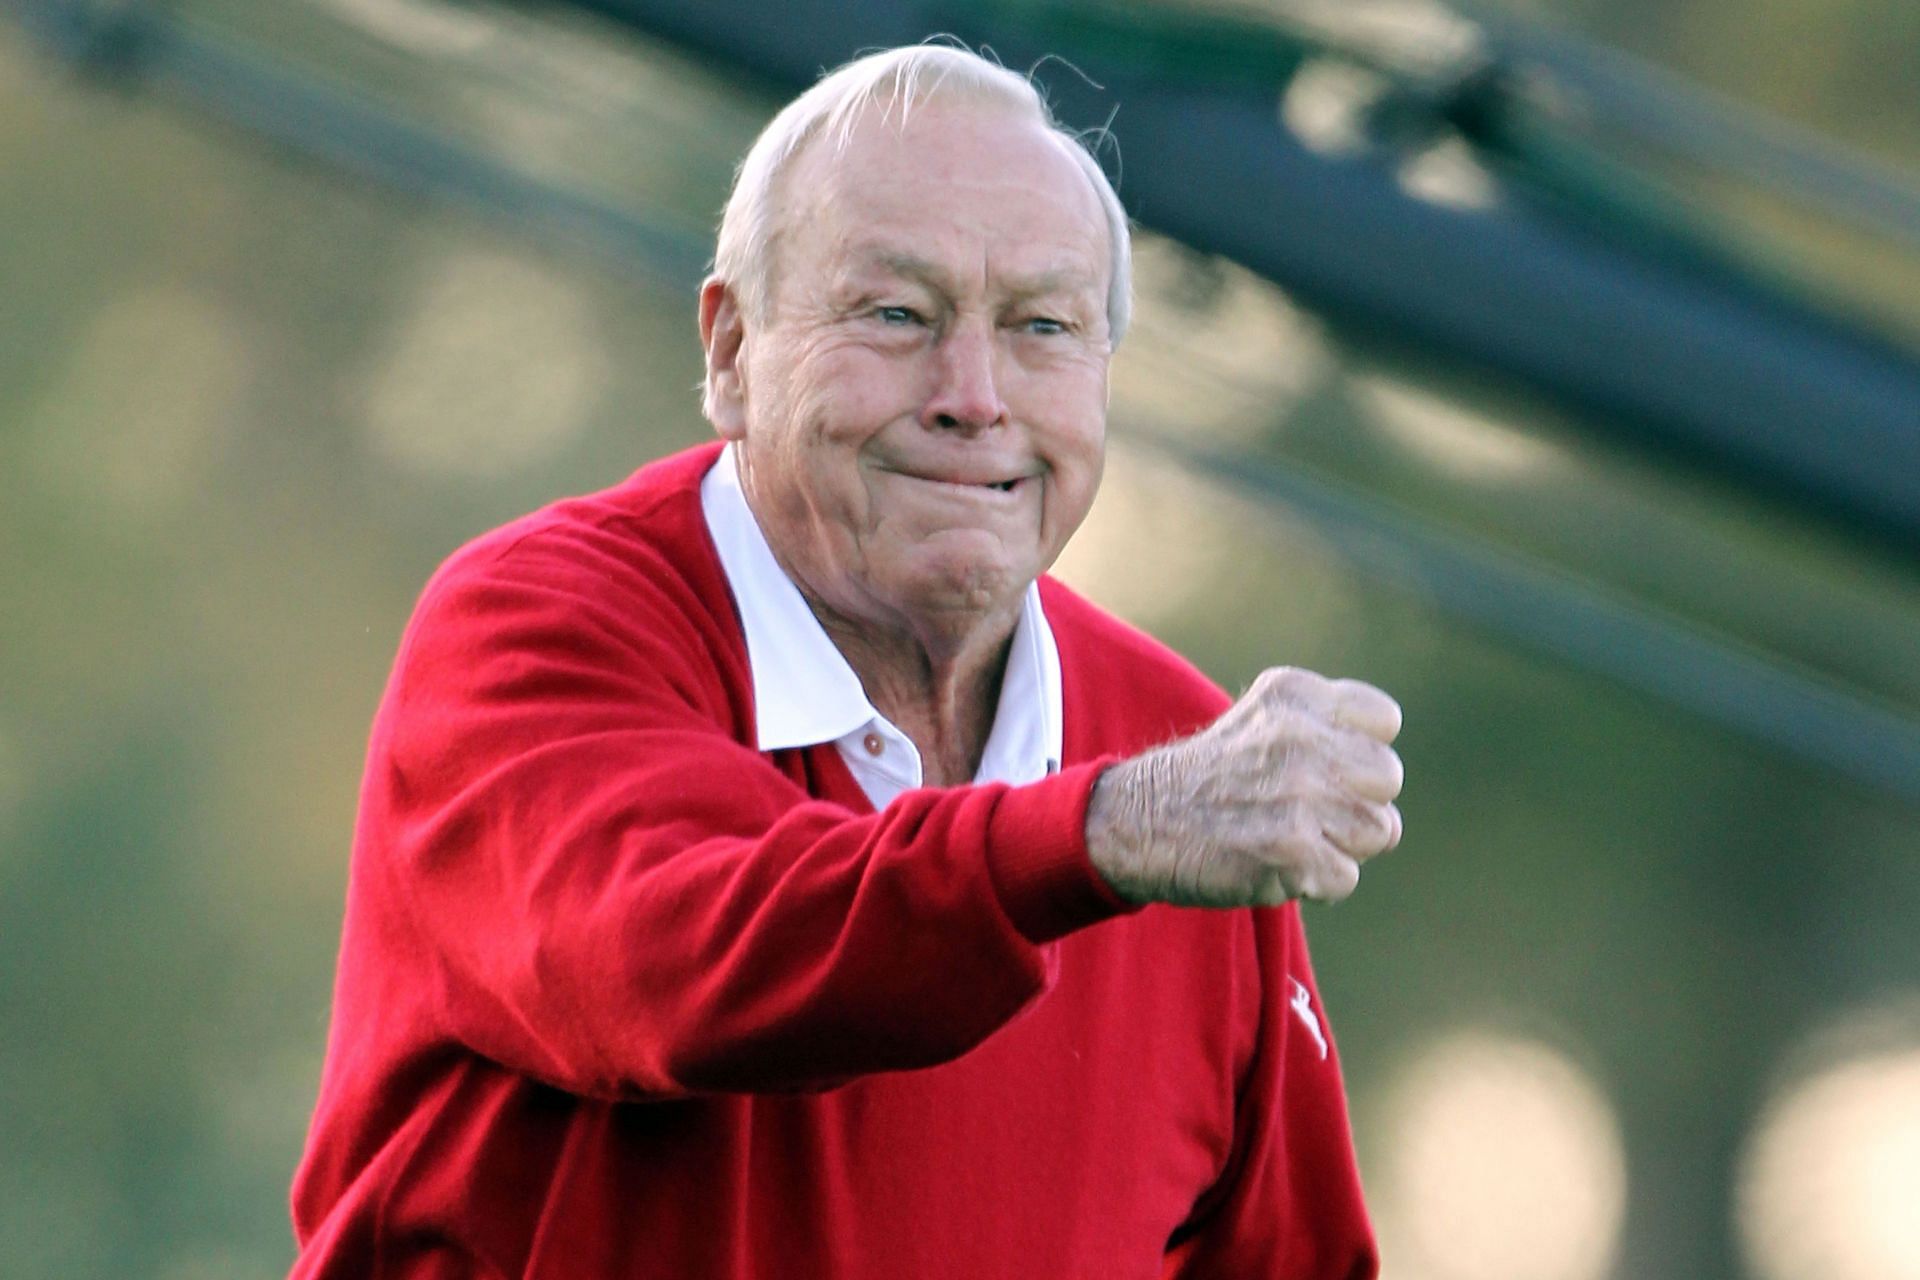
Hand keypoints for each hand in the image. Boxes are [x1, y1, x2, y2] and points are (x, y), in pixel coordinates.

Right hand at [1085, 667, 1402, 907]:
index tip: (1325, 767)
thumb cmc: (1211, 778)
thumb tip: (1383, 769)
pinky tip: (1277, 865)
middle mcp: (1299, 738)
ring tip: (1292, 837)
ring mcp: (1298, 795)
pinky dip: (1316, 883)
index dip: (1361, 752)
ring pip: (1378, 831)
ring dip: (1341, 845)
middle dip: (1358, 801)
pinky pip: (1345, 877)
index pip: (1383, 721)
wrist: (1140, 823)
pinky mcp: (1292, 851)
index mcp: (1294, 696)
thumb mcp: (1262, 719)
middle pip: (1388, 777)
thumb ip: (1325, 726)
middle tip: (1309, 811)